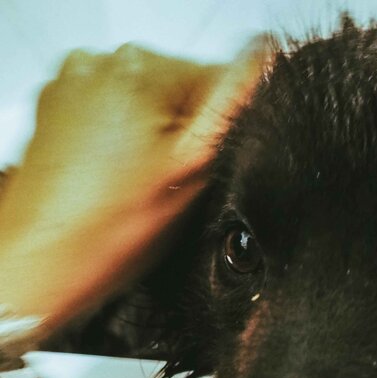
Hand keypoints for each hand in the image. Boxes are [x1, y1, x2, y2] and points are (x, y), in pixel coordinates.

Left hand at [0, 40, 271, 333]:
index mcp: (142, 68)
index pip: (216, 78)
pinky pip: (111, 114)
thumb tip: (267, 56)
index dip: (219, 128)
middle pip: (178, 89)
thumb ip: (234, 101)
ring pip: (146, 104)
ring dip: (153, 137)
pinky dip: (120, 140)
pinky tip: (113, 176)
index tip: (200, 164)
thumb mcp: (195, 165)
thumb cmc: (112, 224)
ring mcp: (73, 83)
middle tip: (168, 181)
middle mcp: (101, 63)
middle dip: (182, 132)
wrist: (44, 258)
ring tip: (136, 183)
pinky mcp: (57, 107)